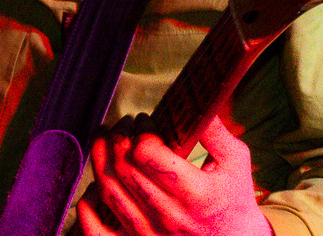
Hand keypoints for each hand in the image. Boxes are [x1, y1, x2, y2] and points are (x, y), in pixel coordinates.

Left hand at [76, 114, 273, 235]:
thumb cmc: (234, 199)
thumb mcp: (236, 162)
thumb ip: (215, 131)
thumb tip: (194, 99)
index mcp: (195, 193)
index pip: (148, 155)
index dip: (140, 132)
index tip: (144, 121)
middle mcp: (169, 215)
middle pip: (124, 169)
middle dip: (118, 137)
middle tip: (124, 125)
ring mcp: (150, 232)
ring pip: (109, 192)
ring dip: (100, 159)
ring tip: (105, 140)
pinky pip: (97, 230)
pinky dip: (87, 207)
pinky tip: (92, 186)